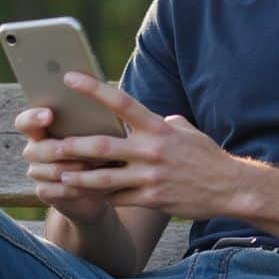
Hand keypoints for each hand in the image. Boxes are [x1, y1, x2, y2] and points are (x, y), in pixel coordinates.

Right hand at [13, 105, 114, 224]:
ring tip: (103, 166)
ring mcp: (36, 172)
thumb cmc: (97, 148)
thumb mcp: (95, 133)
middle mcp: (34, 149)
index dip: (33, 118)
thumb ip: (89, 122)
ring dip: (80, 169)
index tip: (49, 115)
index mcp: (41, 129)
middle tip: (97, 150)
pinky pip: (59, 189)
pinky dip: (80, 187)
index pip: (25, 121)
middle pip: (41, 149)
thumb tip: (100, 114)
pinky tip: (96, 184)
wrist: (98, 184)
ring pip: (54, 170)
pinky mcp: (44, 191)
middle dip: (70, 150)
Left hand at [47, 72, 249, 219]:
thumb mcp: (185, 130)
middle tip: (49, 146)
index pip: (120, 102)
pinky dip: (101, 196)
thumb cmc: (205, 155)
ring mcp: (150, 177)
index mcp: (157, 127)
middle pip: (101, 146)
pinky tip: (86, 195)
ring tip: (58, 175)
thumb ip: (161, 122)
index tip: (69, 78)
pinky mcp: (151, 199)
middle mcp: (151, 150)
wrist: (229, 187)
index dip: (93, 89)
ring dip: (77, 178)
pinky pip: (118, 198)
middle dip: (71, 146)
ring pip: (102, 178)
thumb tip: (148, 115)